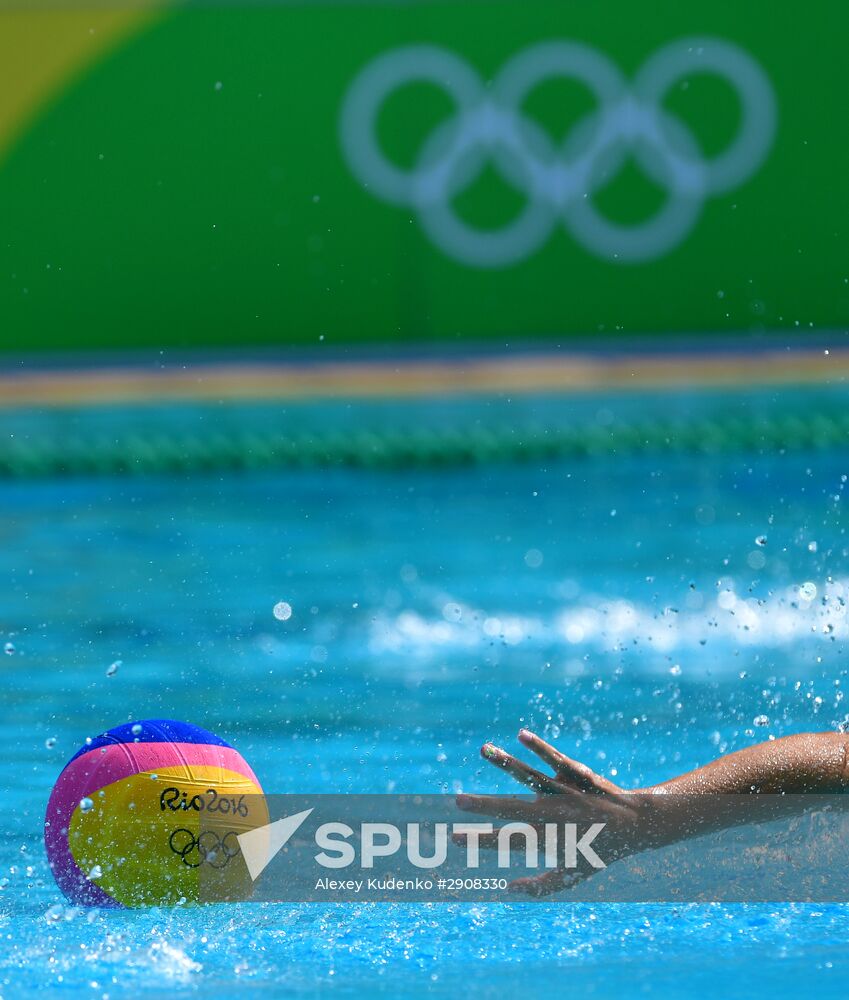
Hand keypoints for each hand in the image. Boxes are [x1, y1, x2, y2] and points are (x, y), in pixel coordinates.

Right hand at [455, 729, 642, 895]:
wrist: (636, 825)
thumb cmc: (600, 852)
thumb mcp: (573, 878)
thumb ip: (540, 887)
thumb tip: (508, 889)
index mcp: (549, 840)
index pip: (507, 842)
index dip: (479, 841)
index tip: (453, 838)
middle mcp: (555, 815)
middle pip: (513, 810)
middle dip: (484, 806)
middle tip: (457, 800)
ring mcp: (565, 792)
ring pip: (531, 777)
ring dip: (506, 763)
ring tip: (483, 750)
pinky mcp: (575, 774)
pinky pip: (555, 759)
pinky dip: (539, 747)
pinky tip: (520, 734)